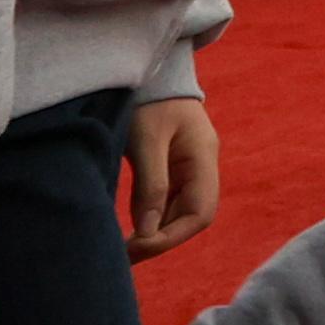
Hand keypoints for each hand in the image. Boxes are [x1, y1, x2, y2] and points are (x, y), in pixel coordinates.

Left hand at [125, 96, 220, 259]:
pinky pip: (169, 202)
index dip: (172, 236)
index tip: (137, 246)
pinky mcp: (174, 167)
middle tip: (123, 255)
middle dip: (162, 239)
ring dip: (156, 232)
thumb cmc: (147, 99)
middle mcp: (202, 165)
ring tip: (122, 247)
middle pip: (192, 216)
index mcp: (203, 156)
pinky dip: (151, 218)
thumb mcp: (145, 140)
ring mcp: (190, 166)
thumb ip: (150, 185)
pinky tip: (130, 227)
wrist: (150, 69)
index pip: (201, 212)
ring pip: (180, 212)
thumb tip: (148, 233)